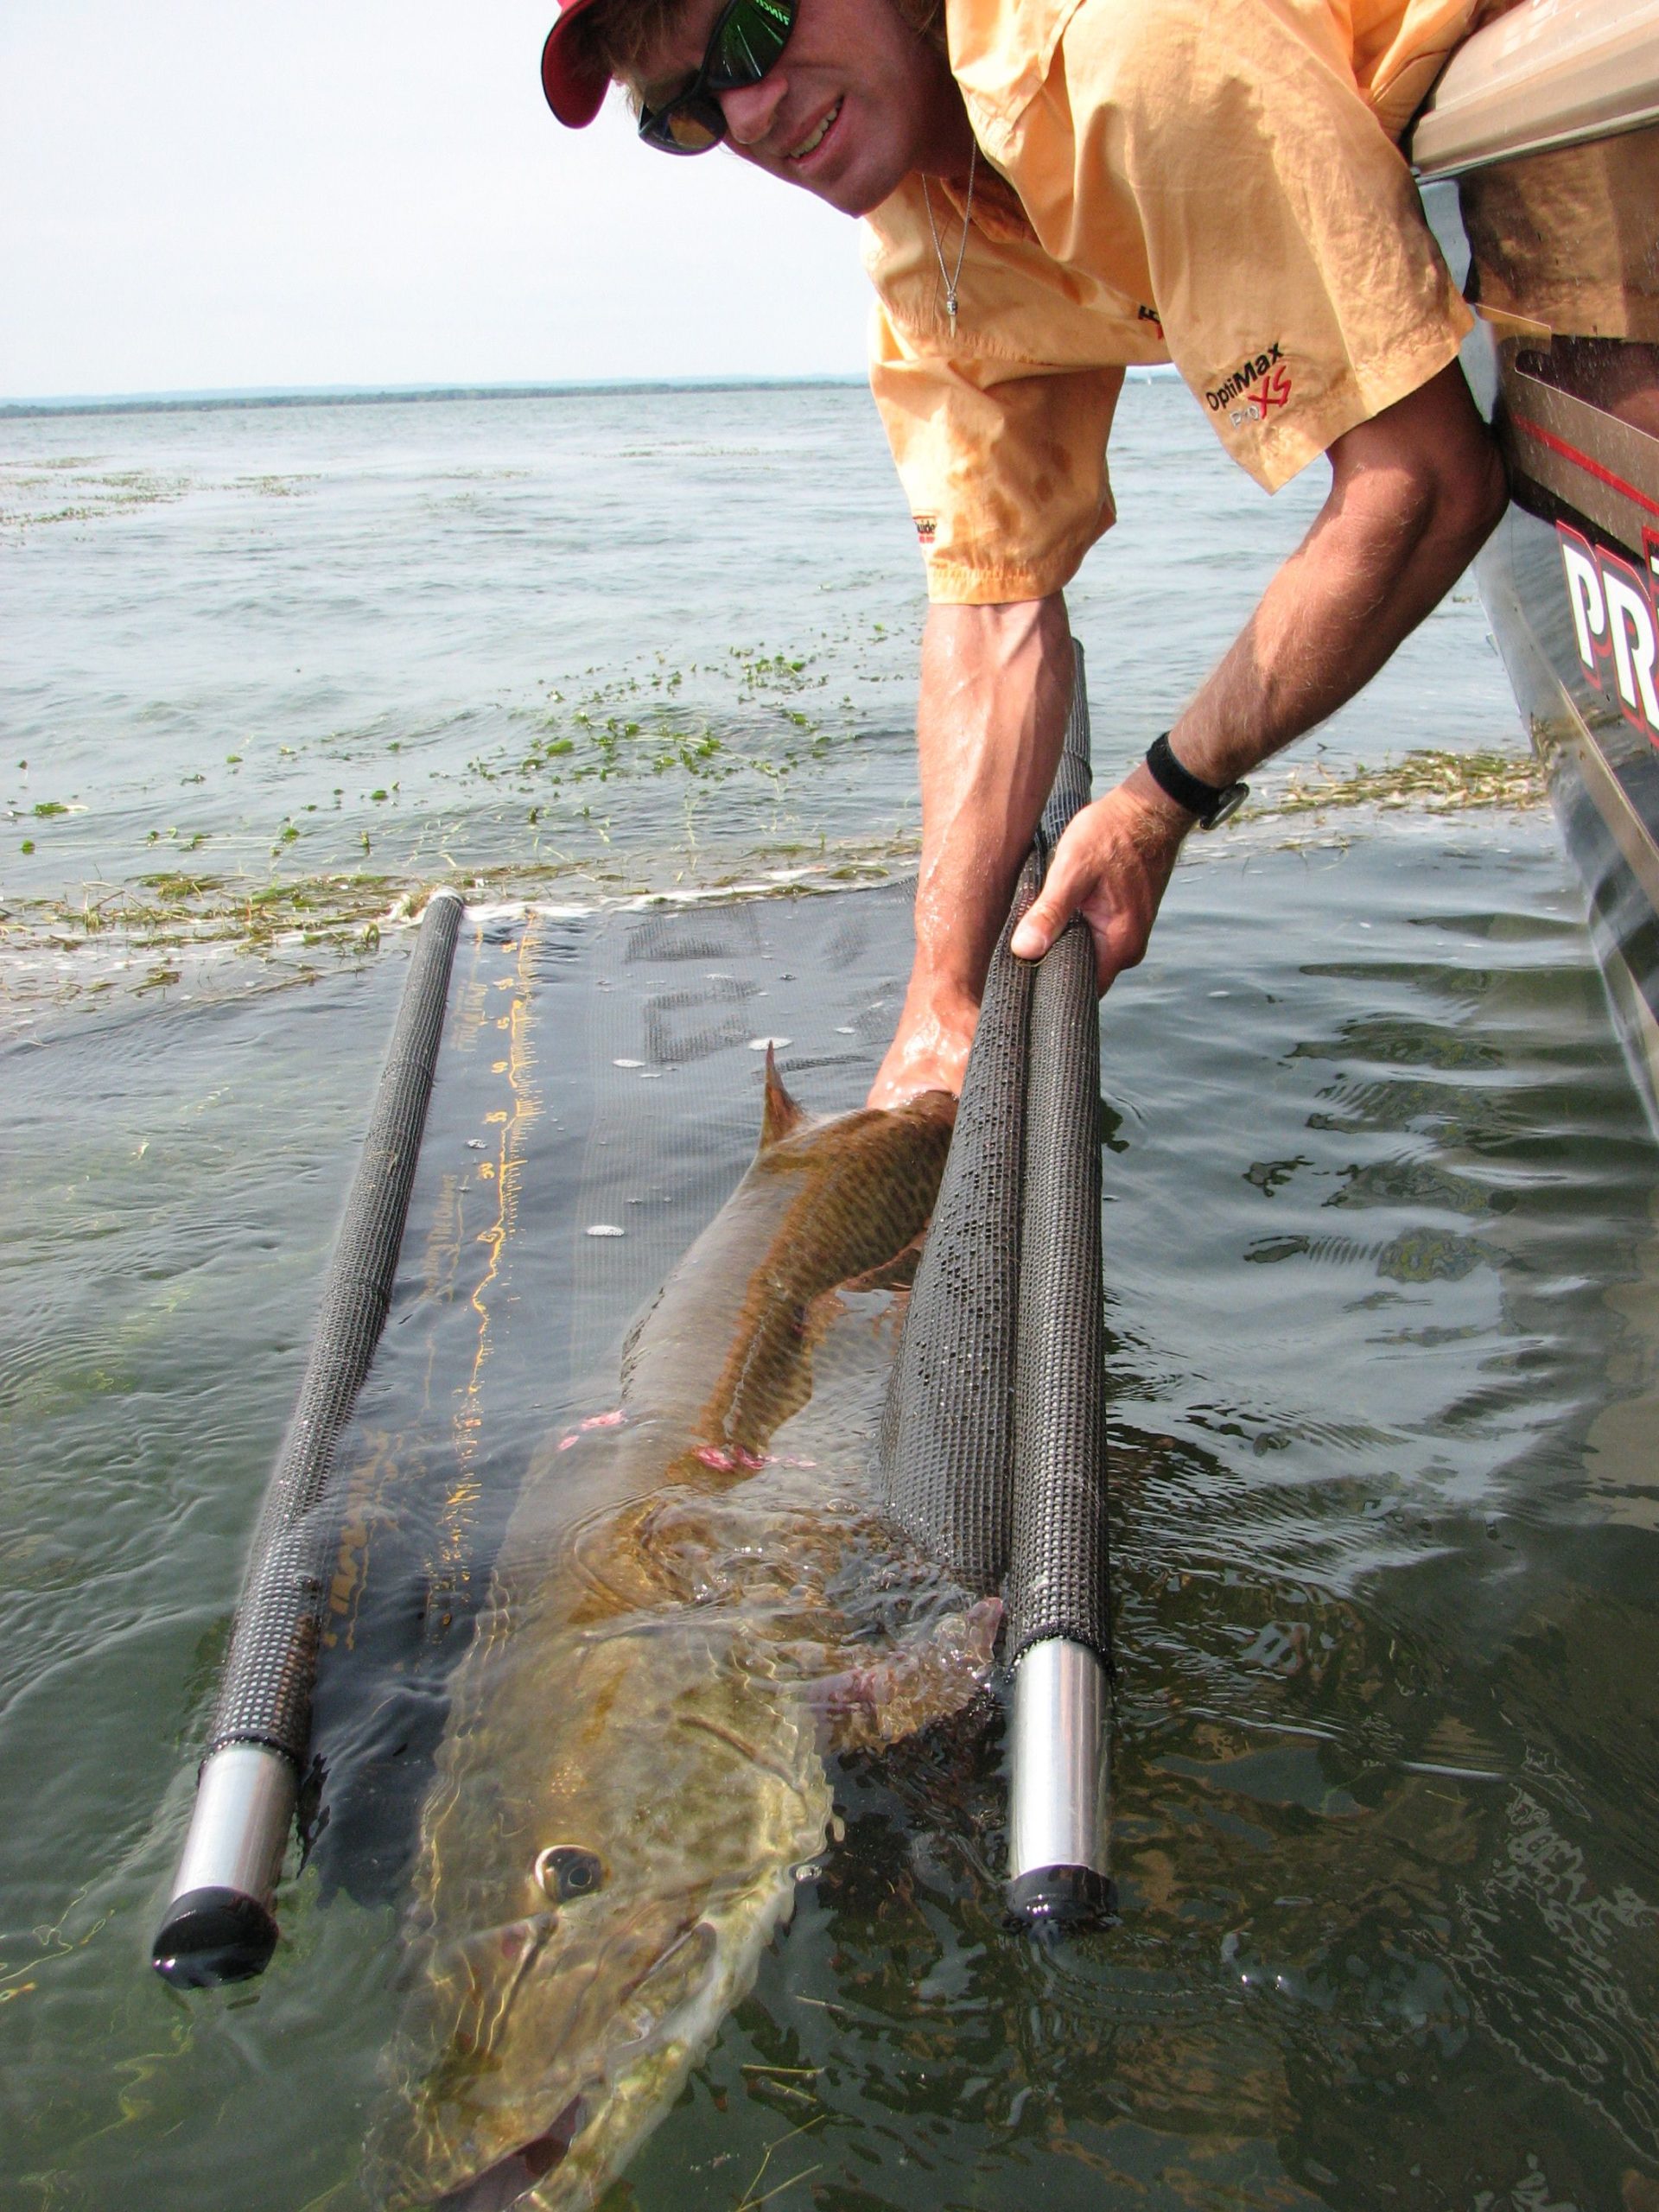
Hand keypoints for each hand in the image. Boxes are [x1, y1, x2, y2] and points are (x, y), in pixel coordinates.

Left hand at [1008, 767, 1191, 988]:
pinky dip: (1077, 928)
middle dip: (1053, 962)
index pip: (1080, 990)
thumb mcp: (1072, 870)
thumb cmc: (1114, 834)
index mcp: (1119, 945)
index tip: (1023, 975)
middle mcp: (1129, 947)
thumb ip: (1050, 913)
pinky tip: (1060, 912)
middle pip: (1083, 974)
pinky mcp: (1127, 918)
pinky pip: (1096, 937)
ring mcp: (1131, 934)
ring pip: (1088, 953)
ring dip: (1064, 942)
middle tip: (1023, 947)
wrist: (1149, 809)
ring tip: (1039, 925)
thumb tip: (1025, 950)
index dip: (1049, 986)